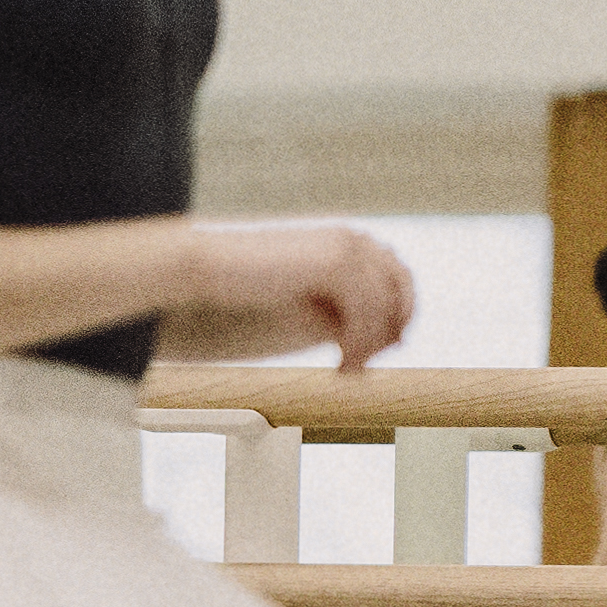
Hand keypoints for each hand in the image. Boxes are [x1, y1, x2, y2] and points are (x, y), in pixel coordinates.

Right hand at [168, 218, 417, 364]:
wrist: (207, 266)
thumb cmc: (251, 284)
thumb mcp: (311, 299)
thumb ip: (348, 311)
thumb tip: (393, 337)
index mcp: (347, 239)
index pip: (397, 277)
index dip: (398, 315)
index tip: (385, 349)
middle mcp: (353, 238)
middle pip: (399, 289)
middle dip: (390, 328)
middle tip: (367, 362)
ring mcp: (347, 247)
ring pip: (383, 305)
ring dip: (370, 344)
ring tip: (348, 369)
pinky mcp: (336, 264)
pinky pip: (365, 312)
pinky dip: (359, 343)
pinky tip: (341, 363)